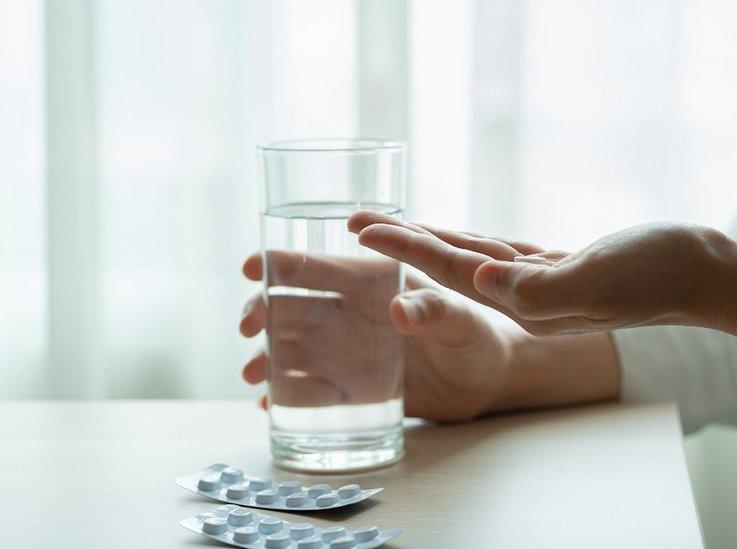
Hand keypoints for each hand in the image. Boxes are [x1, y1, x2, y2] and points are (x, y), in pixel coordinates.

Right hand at [240, 251, 512, 421]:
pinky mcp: (352, 390)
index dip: (282, 263)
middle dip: (261, 312)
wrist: (487, 383)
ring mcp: (347, 354)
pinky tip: (268, 407)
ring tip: (253, 375)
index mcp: (372, 283)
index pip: (318, 267)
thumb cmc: (479, 336)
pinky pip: (310, 391)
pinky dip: (287, 397)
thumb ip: (437, 312)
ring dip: (266, 357)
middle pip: (291, 307)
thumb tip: (400, 311)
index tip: (252, 267)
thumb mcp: (462, 321)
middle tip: (248, 327)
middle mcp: (351, 315)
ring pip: (291, 349)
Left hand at [347, 212, 736, 335]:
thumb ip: (539, 287)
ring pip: (475, 260)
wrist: (707, 276)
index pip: (450, 274)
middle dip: (403, 246)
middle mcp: (529, 300)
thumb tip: (480, 281)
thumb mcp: (599, 278)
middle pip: (451, 268)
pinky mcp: (564, 270)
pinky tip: (462, 240)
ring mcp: (546, 287)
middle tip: (357, 222)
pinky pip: (506, 255)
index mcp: (530, 304)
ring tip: (396, 227)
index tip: (360, 228)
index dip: (404, 249)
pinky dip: (477, 244)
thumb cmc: (659, 275)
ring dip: (433, 243)